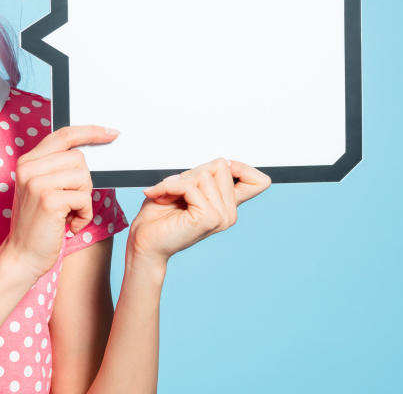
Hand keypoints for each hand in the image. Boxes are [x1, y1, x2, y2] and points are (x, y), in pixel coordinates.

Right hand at [1, 126, 118, 280]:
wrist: (22, 257)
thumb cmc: (38, 225)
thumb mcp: (42, 190)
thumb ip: (56, 168)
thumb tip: (88, 150)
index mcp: (27, 161)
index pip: (63, 135)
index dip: (89, 132)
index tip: (110, 133)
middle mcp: (29, 168)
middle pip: (78, 158)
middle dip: (84, 182)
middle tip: (71, 203)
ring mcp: (37, 182)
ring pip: (83, 177)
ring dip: (84, 200)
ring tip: (69, 214)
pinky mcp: (49, 200)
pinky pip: (84, 198)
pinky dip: (84, 215)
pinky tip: (70, 225)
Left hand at [127, 158, 270, 265]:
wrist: (144, 241)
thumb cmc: (159, 216)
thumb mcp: (185, 186)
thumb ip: (206, 176)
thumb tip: (225, 162)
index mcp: (226, 205)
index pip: (257, 182)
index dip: (241, 167)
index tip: (215, 170)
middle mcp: (228, 212)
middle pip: (221, 166)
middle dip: (192, 173)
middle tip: (175, 191)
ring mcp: (221, 217)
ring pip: (204, 175)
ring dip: (176, 181)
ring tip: (167, 196)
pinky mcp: (208, 218)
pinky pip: (189, 186)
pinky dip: (169, 187)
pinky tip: (161, 198)